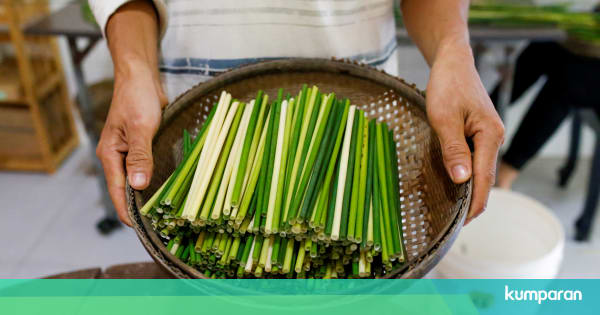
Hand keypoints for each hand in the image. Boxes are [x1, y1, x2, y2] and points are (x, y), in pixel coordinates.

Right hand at [96, 65, 166, 225]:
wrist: (140, 76)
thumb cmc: (137, 97)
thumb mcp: (141, 127)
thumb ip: (140, 156)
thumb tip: (138, 185)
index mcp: (111, 154)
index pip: (117, 191)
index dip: (127, 211)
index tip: (141, 228)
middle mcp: (118, 156)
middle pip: (127, 189)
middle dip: (139, 207)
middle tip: (159, 224)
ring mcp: (130, 152)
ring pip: (138, 180)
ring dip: (148, 194)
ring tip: (165, 213)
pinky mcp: (142, 146)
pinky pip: (147, 168)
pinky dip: (155, 179)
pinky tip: (168, 188)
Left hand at [426, 43, 504, 224]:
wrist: (452, 62)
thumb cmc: (447, 85)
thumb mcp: (444, 117)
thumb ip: (454, 149)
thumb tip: (462, 180)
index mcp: (490, 136)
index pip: (484, 179)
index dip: (474, 204)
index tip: (462, 224)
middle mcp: (494, 138)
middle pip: (485, 178)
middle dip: (471, 202)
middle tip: (451, 223)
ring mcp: (487, 136)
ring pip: (479, 170)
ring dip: (467, 189)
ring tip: (449, 209)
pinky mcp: (478, 133)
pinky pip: (474, 160)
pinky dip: (464, 175)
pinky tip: (451, 184)